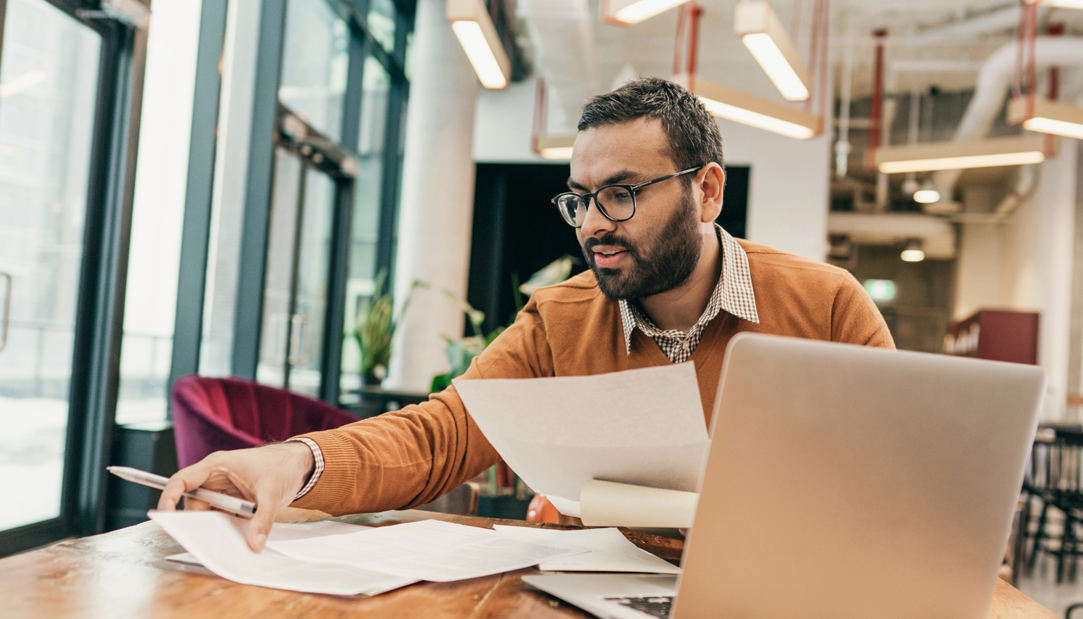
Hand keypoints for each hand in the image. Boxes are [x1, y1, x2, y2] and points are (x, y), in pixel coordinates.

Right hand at [156, 442, 314, 551]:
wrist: (299, 464)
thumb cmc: (281, 466)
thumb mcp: (272, 494)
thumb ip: (262, 520)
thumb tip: (254, 544)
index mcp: (216, 466)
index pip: (182, 481)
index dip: (169, 497)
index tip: (164, 516)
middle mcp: (215, 479)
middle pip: (194, 504)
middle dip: (198, 522)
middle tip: (205, 540)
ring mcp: (223, 492)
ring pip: (209, 515)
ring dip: (216, 527)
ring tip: (227, 539)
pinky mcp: (232, 503)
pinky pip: (222, 519)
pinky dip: (227, 529)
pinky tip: (237, 538)